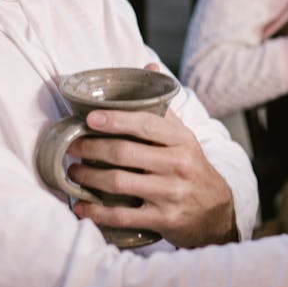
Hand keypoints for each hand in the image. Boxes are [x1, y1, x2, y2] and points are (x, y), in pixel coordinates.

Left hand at [66, 107, 237, 247]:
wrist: (216, 211)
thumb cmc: (191, 168)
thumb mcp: (184, 137)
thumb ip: (163, 107)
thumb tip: (149, 67)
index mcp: (181, 140)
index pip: (146, 124)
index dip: (115, 120)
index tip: (89, 118)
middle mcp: (178, 165)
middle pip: (125, 153)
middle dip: (91, 149)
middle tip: (71, 147)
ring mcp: (171, 193)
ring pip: (119, 183)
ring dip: (89, 178)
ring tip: (73, 172)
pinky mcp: (164, 219)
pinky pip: (123, 216)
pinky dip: (97, 212)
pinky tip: (81, 207)